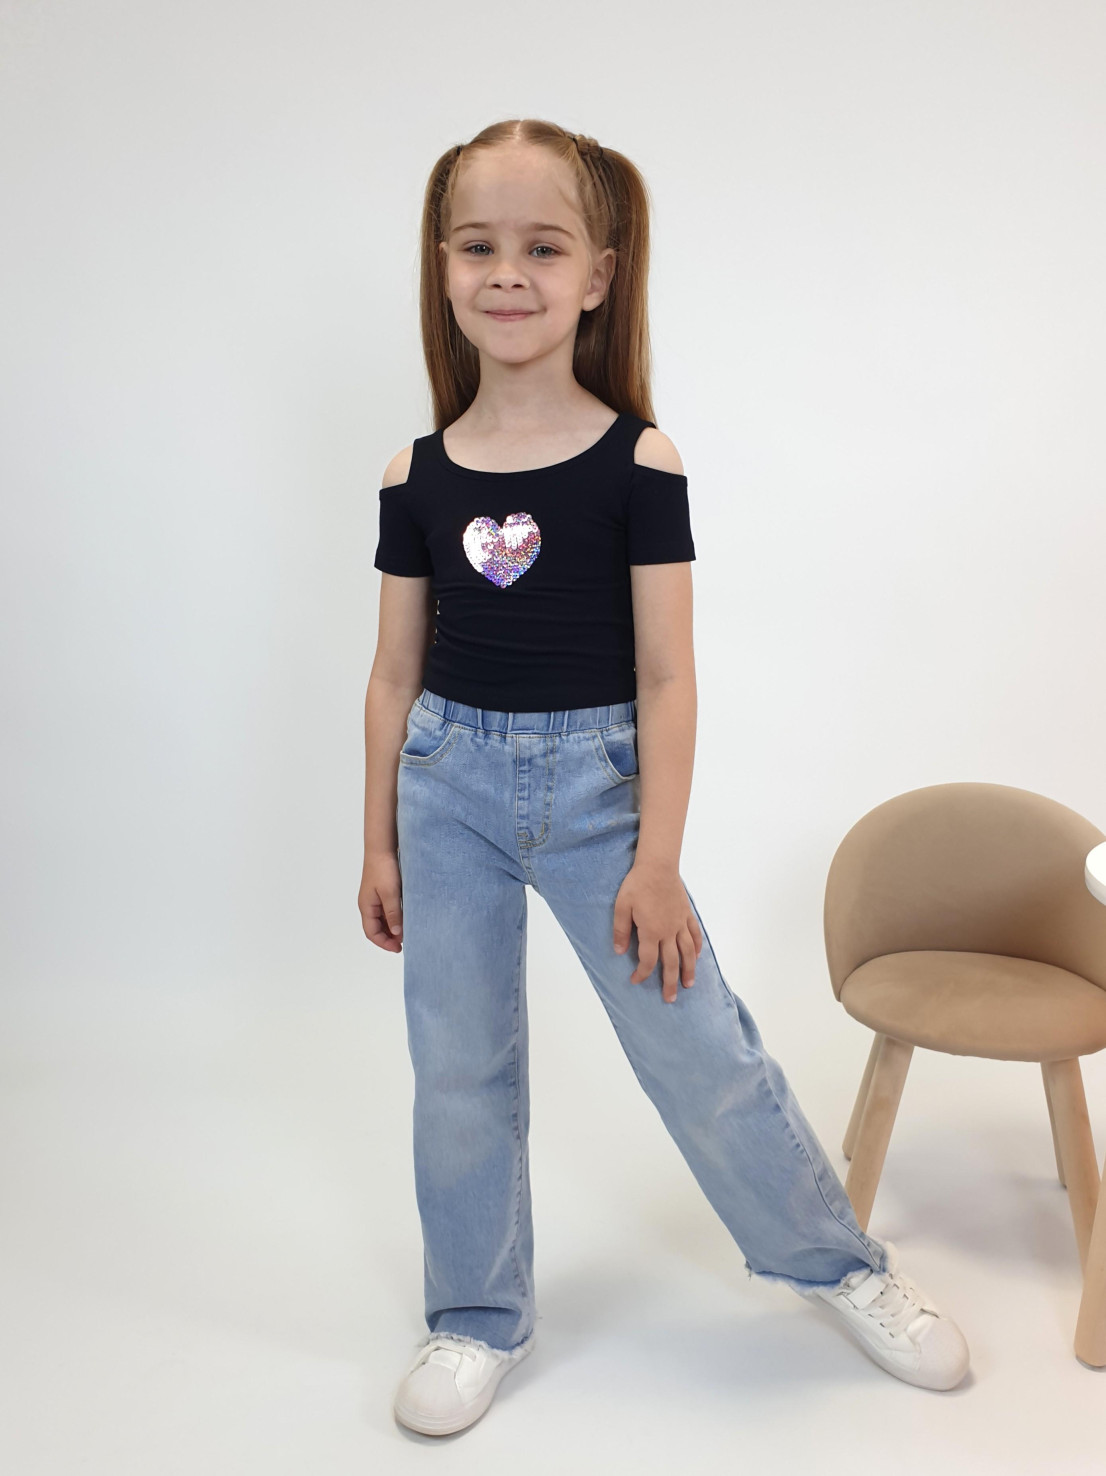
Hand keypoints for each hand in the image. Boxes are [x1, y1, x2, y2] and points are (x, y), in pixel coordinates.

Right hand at [359, 851, 403, 952]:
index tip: (398, 948)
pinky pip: (386, 910)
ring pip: (382, 920)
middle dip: (389, 938)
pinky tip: (405, 917)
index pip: (372, 933)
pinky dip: (394, 917)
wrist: (382, 847)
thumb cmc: (383, 868)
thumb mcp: (390, 893)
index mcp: (366, 907)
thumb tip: (396, 934)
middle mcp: (368, 904)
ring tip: (407, 932)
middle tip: (404, 943)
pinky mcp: (381, 892)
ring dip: (392, 928)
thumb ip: (393, 914)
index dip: (384, 943)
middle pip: (376, 928)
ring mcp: (374, 898)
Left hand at [613, 861, 702, 1002]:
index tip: (636, 980)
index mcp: (651, 932)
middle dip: (669, 982)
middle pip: (671, 962)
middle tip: (670, 999)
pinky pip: (695, 934)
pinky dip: (697, 947)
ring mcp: (680, 923)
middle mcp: (669, 932)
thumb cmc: (637, 885)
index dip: (642, 973)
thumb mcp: (621, 907)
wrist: (658, 866)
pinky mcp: (687, 914)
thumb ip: (620, 931)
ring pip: (688, 952)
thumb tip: (618, 951)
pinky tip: (697, 956)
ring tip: (689, 984)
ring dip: (688, 970)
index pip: (648, 960)